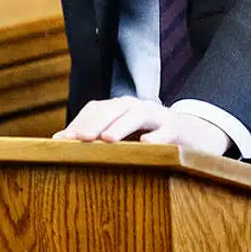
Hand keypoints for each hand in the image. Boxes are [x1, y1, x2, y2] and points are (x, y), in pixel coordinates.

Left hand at [52, 96, 229, 153]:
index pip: (96, 108)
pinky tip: (146, 145)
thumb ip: (94, 134)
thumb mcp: (123, 133)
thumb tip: (56, 142)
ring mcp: (158, 116)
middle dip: (94, 123)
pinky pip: (166, 131)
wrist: (194, 133)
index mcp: (121, 108)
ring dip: (121, 126)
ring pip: (138, 115)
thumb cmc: (151, 134)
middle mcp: (137, 106)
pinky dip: (156, 136)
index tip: (61, 140)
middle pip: (113, 108)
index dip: (79, 122)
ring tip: (106, 140)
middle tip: (77, 139)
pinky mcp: (177, 129)